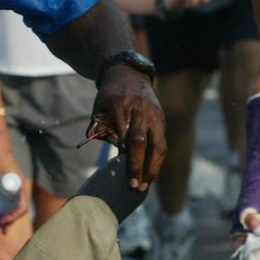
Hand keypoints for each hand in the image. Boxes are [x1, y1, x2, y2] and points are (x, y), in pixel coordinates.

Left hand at [0, 125, 28, 227]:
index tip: (1, 222)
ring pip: (12, 204)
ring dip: (5, 215)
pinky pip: (7, 198)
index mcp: (19, 184)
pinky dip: (1, 206)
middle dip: (9, 220)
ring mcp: (13, 183)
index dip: (13, 217)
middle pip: (18, 208)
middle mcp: (18, 185)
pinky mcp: (6, 181)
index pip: (22, 206)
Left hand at [88, 67, 166, 189]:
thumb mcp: (98, 106)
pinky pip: (162, 143)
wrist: (130, 74)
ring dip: (153, 168)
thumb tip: (98, 144)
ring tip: (145, 185)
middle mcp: (141, 111)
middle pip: (141, 141)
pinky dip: (157, 161)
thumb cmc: (109, 95)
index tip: (120, 170)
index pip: (123, 134)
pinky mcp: (162, 120)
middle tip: (133, 184)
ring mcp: (154, 116)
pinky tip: (150, 174)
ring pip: (158, 145)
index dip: (123, 153)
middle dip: (137, 165)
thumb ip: (98, 126)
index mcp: (120, 105)